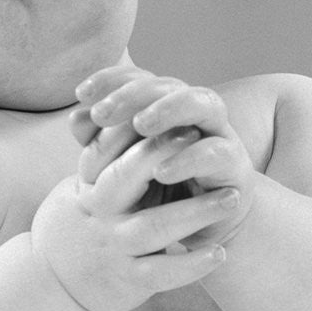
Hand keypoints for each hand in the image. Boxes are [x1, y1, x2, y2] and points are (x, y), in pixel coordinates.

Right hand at [31, 71, 242, 310]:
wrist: (54, 280)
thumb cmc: (85, 217)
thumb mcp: (85, 181)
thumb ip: (106, 147)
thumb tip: (126, 98)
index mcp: (90, 183)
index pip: (108, 147)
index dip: (140, 130)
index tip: (176, 115)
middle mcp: (98, 211)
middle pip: (125, 178)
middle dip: (160, 154)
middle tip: (199, 136)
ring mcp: (113, 246)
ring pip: (151, 228)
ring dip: (193, 212)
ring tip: (232, 197)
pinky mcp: (127, 280)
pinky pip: (160, 274)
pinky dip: (190, 266)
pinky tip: (219, 253)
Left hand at [73, 65, 255, 247]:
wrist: (199, 232)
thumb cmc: (157, 193)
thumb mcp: (122, 169)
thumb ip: (102, 142)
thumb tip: (75, 118)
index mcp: (166, 105)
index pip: (139, 78)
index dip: (110, 79)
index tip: (80, 94)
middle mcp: (195, 112)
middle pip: (168, 84)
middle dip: (133, 95)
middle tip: (103, 113)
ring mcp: (220, 134)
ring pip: (203, 102)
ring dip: (169, 109)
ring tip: (140, 125)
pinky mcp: (236, 166)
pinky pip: (216, 153)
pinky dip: (188, 159)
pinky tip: (161, 171)